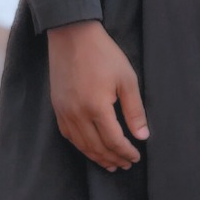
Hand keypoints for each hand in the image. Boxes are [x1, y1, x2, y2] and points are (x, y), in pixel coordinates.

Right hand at [47, 21, 149, 170]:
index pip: (113, 141)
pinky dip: (81, 146)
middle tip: (126, 164)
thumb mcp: (126, 79)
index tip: (136, 157)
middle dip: (113, 158)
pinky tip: (89, 148)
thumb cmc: (103, 54)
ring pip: (81, 145)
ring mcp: (64, 112)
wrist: (72, 35)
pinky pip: (68, 135)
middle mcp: (77, 115)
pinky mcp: (57, 107)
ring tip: (110, 164)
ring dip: (97, 157)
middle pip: (96, 147)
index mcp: (97, 108)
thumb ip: (134, 110)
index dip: (126, 152)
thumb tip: (142, 136)